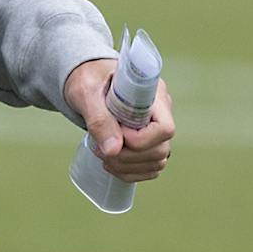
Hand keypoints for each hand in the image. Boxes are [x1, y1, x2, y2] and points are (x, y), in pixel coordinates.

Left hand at [65, 59, 174, 180]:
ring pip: (157, 162)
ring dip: (127, 167)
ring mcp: (157, 129)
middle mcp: (161, 113)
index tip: (116, 131)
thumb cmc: (89, 79)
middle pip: (161, 149)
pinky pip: (150, 168)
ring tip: (103, 154)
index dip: (141, 139)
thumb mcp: (87, 93)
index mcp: (154, 95)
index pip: (165, 128)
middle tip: (101, 149)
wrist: (88, 80)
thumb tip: (113, 150)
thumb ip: (99, 119)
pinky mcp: (149, 142)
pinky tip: (112, 163)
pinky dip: (130, 173)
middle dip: (128, 157)